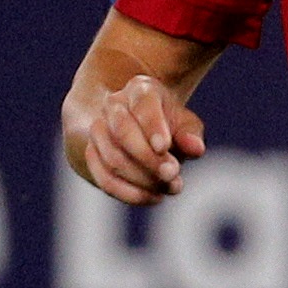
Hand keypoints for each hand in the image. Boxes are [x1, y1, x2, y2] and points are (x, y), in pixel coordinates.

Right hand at [62, 72, 204, 206]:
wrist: (141, 130)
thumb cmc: (170, 127)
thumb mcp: (186, 125)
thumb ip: (191, 135)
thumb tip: (196, 148)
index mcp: (141, 90)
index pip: (143, 104)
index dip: (152, 127)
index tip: (164, 148)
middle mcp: (114, 106)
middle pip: (123, 132)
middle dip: (148, 158)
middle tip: (172, 174)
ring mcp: (98, 129)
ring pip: (112, 157)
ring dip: (142, 178)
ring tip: (169, 187)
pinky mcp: (91, 153)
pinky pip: (103, 177)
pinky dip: (128, 192)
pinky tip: (153, 197)